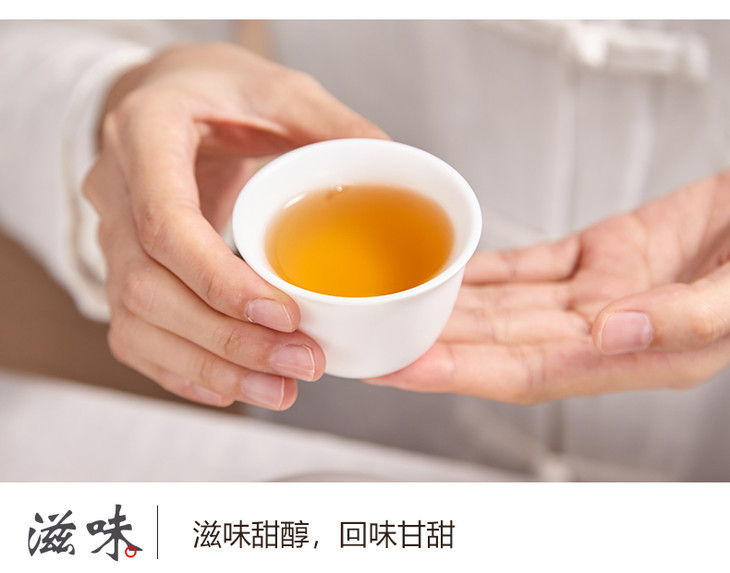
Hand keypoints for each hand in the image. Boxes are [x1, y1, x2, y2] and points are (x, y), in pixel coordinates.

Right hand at [83, 43, 385, 408]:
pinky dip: (181, 368)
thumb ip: (329, 124)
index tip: (284, 314)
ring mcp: (111, 236)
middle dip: (228, 339)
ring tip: (280, 391)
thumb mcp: (278, 88)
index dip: (220, 280)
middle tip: (302, 364)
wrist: (165, 97)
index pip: (168, 224)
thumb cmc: (218, 89)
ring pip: (139, 321)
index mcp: (145, 135)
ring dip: (211, 365)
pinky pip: (135, 333)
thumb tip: (388, 164)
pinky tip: (232, 387)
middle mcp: (116, 192)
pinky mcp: (122, 268)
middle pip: (151, 289)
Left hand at [368, 171, 729, 402]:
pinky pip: (528, 266)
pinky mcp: (599, 254)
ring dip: (447, 308)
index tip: (404, 366)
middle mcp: (604, 332)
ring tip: (392, 308)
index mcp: (636, 354)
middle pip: (498, 344)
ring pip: (504, 305)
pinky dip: (485, 269)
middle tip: (371, 342)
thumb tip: (613, 329)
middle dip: (432, 345)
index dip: (461, 372)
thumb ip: (687, 319)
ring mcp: (597, 293)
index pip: (526, 372)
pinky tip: (448, 270)